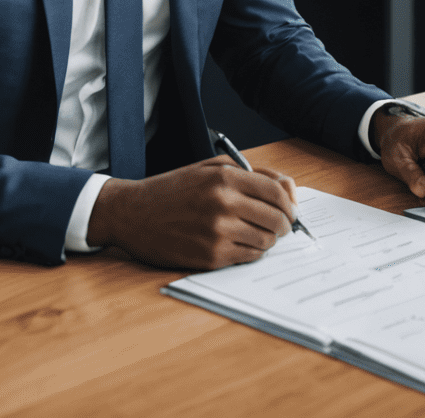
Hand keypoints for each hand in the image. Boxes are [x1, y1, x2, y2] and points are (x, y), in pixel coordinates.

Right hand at [86, 156, 298, 268]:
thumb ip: (249, 173)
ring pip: (265, 241)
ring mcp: (217, 232)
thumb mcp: (209, 167)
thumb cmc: (173, 189)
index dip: (290, 202)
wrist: (133, 213)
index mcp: (225, 178)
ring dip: (270, 240)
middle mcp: (223, 204)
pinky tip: (244, 244)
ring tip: (261, 234)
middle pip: (276, 218)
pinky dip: (253, 252)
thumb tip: (285, 188)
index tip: (291, 209)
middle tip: (283, 226)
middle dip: (285, 224)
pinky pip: (247, 257)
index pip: (277, 191)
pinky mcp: (209, 257)